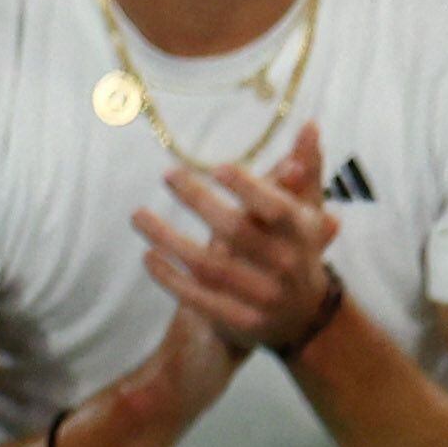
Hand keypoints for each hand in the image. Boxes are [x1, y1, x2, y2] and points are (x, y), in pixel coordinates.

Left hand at [131, 122, 342, 349]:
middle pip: (237, 233)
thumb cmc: (299, 248)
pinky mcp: (240, 321)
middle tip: (169, 174)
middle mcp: (286, 267)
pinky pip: (199, 298)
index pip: (277, 209)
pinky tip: (149, 255)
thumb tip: (309, 125)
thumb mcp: (308, 212)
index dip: (249, 188)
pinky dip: (171, 278)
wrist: (304, 316)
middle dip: (200, 201)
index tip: (217, 167)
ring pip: (208, 266)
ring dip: (168, 239)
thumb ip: (307, 170)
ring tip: (138, 216)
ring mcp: (262, 298)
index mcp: (302, 235)